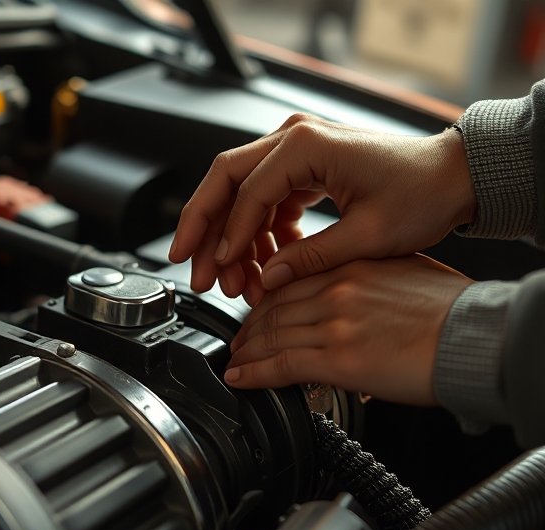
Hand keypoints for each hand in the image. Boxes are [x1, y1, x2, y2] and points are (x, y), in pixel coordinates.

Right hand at [168, 114, 474, 303]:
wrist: (453, 176)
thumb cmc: (423, 194)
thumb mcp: (368, 236)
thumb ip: (310, 258)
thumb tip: (266, 280)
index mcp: (306, 145)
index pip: (246, 192)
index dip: (228, 237)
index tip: (219, 271)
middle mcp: (293, 137)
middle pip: (224, 180)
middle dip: (202, 227)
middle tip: (188, 266)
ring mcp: (294, 150)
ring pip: (237, 191)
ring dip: (229, 237)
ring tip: (233, 281)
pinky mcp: (301, 167)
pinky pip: (262, 199)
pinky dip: (255, 233)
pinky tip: (262, 265)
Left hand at [225, 255, 472, 405]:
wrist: (475, 338)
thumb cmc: (452, 310)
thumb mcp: (401, 274)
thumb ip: (363, 281)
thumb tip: (346, 300)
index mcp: (351, 265)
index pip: (290, 280)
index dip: (265, 301)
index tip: (257, 312)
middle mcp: (336, 289)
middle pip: (274, 307)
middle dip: (249, 328)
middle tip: (239, 342)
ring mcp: (334, 323)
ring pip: (272, 335)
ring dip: (247, 351)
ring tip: (236, 361)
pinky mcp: (338, 359)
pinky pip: (281, 364)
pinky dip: (254, 372)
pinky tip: (240, 376)